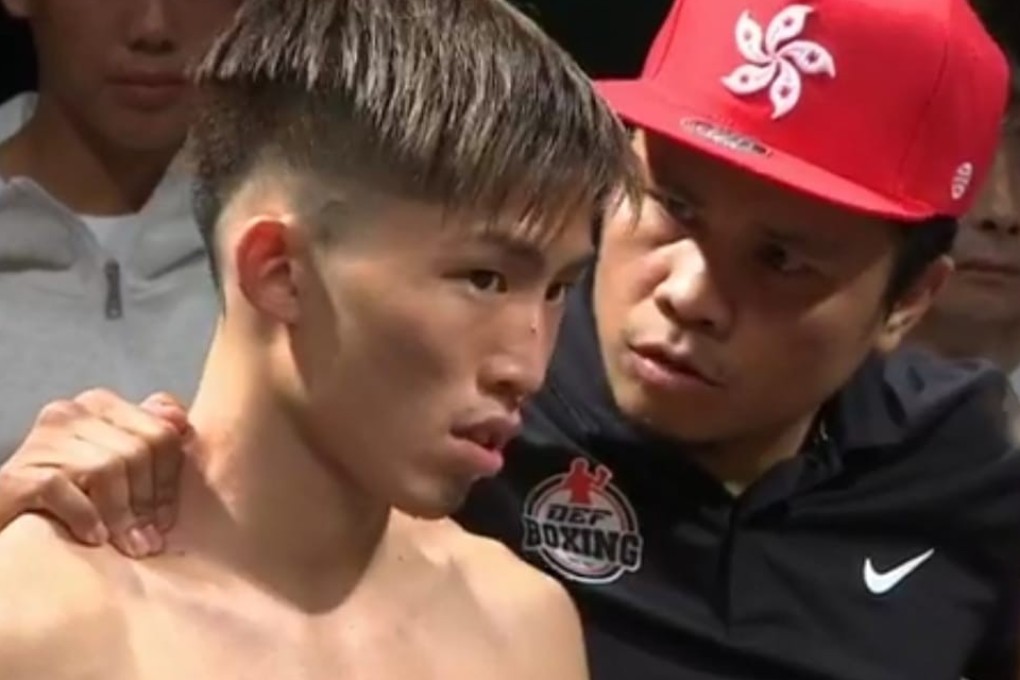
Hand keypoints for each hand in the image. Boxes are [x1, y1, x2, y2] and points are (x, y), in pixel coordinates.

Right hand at [0, 389, 189, 557]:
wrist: (8, 523)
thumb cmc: (68, 496)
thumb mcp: (116, 463)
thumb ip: (151, 435)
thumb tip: (182, 421)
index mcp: (100, 405)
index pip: (160, 433)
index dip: (170, 481)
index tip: (167, 520)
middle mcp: (68, 414)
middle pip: (137, 451)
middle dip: (147, 502)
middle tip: (149, 541)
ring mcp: (39, 442)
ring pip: (105, 469)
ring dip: (121, 516)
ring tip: (130, 547)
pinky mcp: (14, 475)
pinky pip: (61, 488)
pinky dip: (83, 516)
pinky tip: (94, 539)